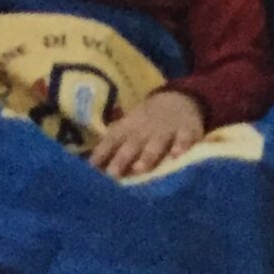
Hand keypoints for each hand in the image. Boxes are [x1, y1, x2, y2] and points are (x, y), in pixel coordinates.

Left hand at [88, 87, 206, 179]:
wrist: (180, 99)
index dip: (101, 153)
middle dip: (122, 159)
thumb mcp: (128, 127)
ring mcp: (166, 129)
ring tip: (140, 169)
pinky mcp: (187, 130)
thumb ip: (111, 145)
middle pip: (132, 144)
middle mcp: (145, 129)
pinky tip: (177, 155)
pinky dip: (181, 145)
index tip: (90, 170)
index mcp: (128, 128)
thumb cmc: (147, 121)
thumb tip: (87, 166)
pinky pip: (185, 138)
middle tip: (112, 175)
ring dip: (148, 155)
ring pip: (156, 143)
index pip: (111, 140)